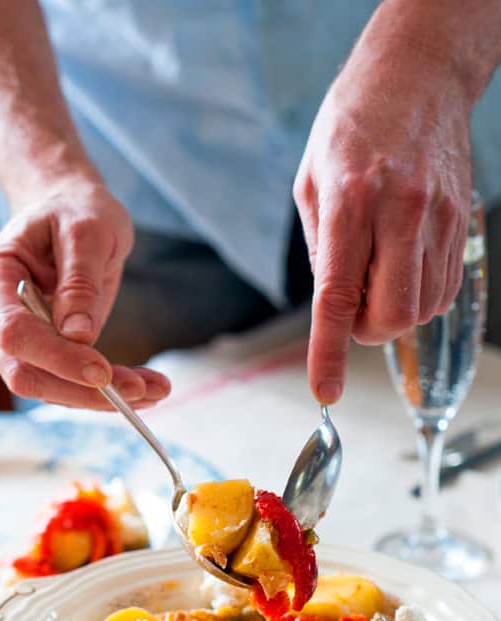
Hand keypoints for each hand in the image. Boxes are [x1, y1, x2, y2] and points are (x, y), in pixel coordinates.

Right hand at [0, 174, 170, 408]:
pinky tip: (143, 387)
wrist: (70, 211)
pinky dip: (103, 392)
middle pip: (24, 371)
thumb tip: (79, 336)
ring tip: (154, 388)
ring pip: (47, 387)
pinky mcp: (37, 353)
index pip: (13, 332)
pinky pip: (64, 383)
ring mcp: (9, 338)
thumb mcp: (88, 232)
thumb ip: (81, 282)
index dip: (56, 358)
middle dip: (83, 390)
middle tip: (142, 390)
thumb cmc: (74, 211)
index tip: (101, 371)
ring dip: (100, 398)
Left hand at [294, 34, 473, 403]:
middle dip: (365, 332)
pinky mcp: (463, 222)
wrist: (417, 76)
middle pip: (392, 318)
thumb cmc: (350, 126)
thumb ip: (320, 251)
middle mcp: (402, 213)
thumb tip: (331, 309)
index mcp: (351, 202)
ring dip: (391, 312)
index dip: (329, 351)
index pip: (339, 297)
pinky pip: (443, 289)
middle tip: (351, 308)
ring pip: (421, 310)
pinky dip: (417, 296)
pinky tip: (401, 265)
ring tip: (376, 270)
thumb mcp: (311, 182)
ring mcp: (440, 218)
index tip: (325, 390)